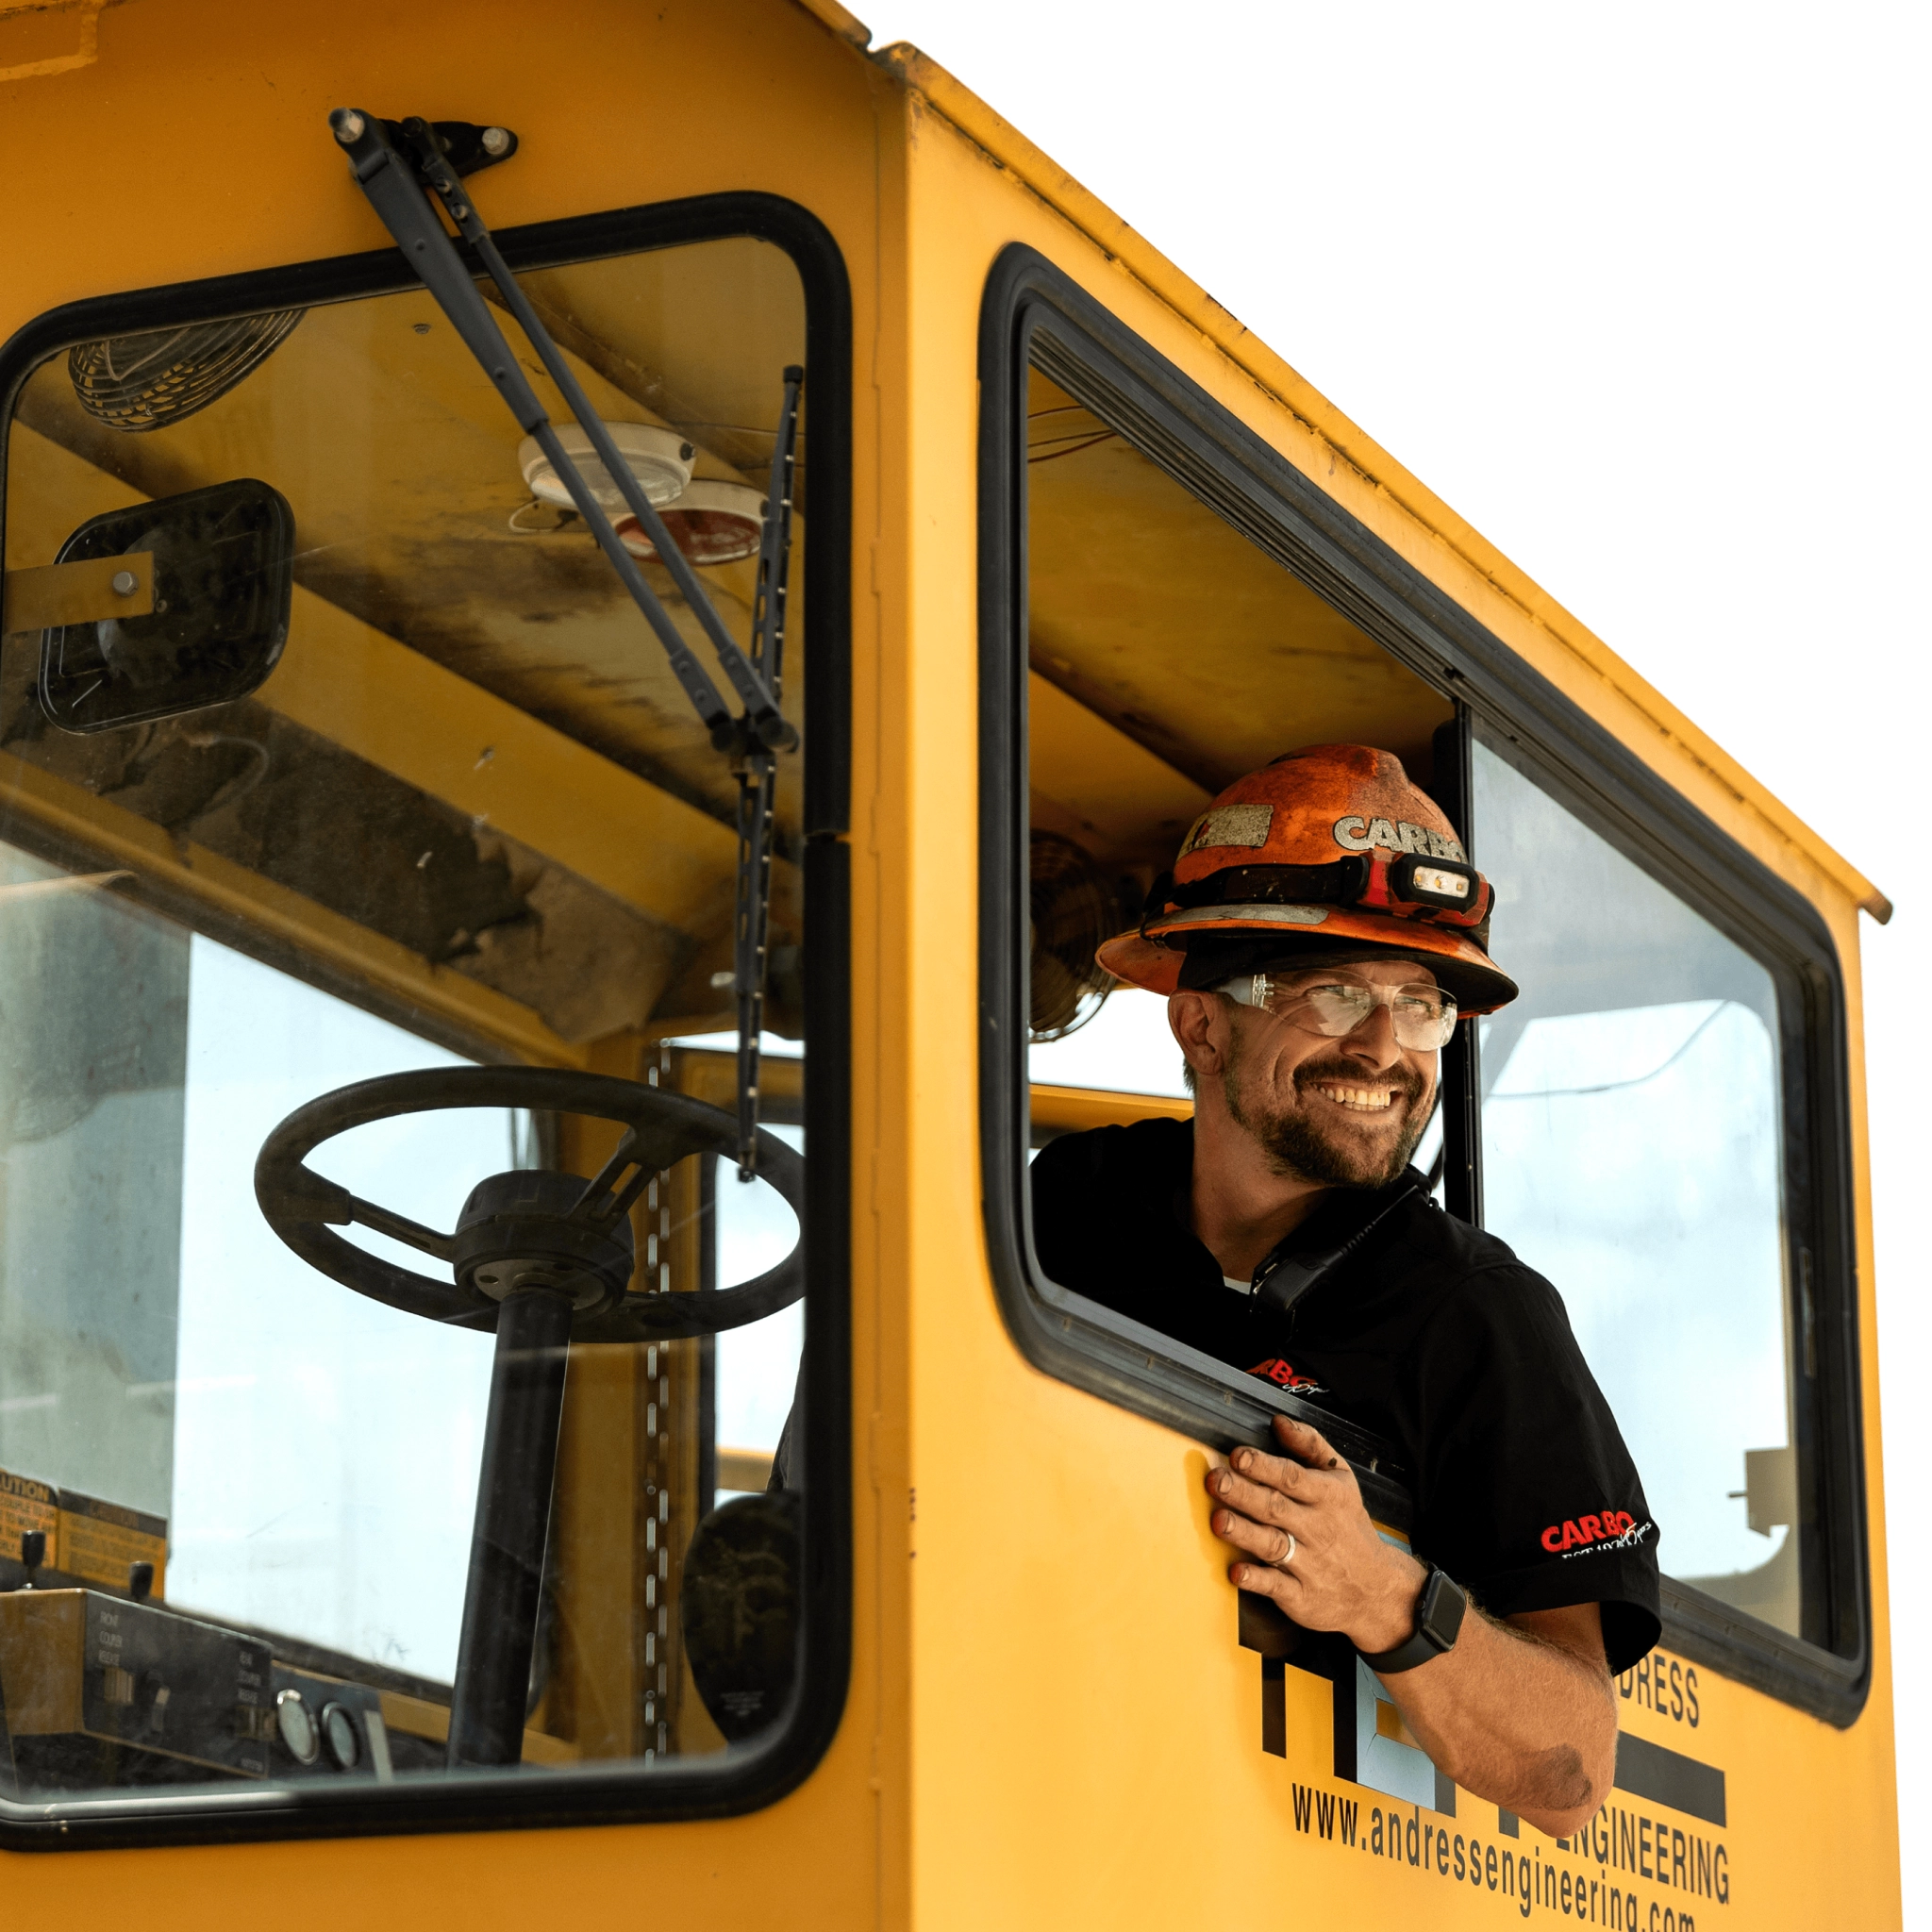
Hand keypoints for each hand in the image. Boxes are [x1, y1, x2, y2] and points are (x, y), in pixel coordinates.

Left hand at [1205, 1414, 1425, 1653]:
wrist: (1377, 1590)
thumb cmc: (1349, 1525)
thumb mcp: (1341, 1480)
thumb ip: (1310, 1446)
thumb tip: (1278, 1422)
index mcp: (1327, 1497)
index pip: (1292, 1478)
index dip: (1264, 1466)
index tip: (1238, 1455)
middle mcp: (1317, 1529)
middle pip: (1275, 1508)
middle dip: (1243, 1493)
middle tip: (1216, 1480)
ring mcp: (1309, 1564)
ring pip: (1272, 1545)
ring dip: (1244, 1533)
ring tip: (1219, 1521)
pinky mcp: (1301, 1596)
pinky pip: (1276, 1586)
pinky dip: (1256, 1579)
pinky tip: (1237, 1571)